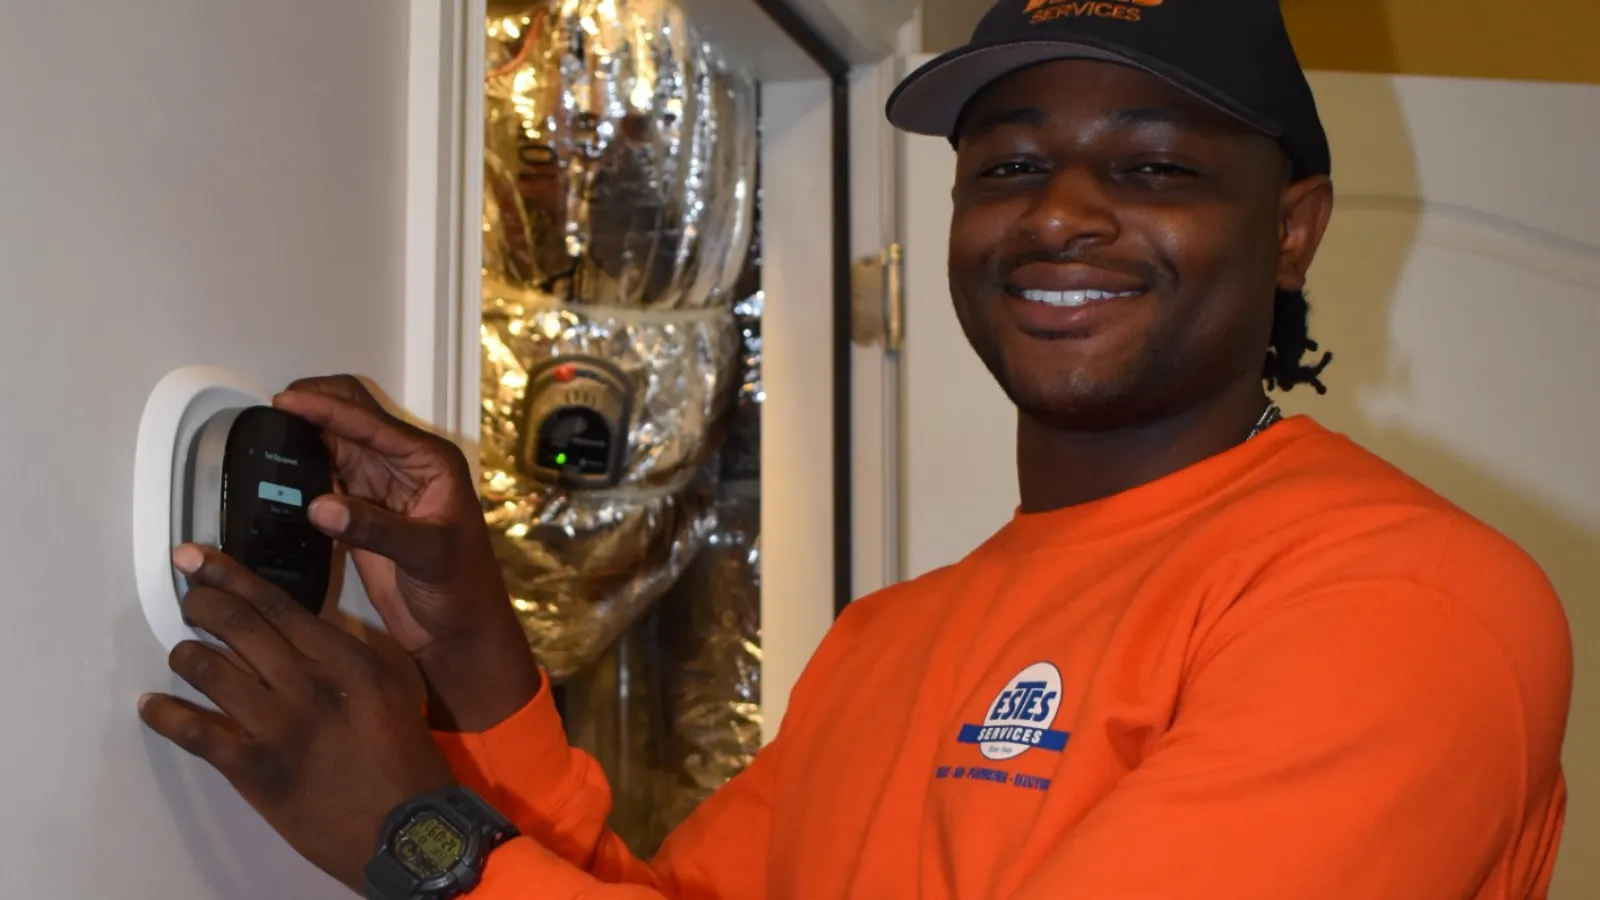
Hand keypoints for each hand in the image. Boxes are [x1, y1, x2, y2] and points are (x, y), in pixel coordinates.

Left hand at [140, 545, 456, 891]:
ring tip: (183, 654)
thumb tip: (297, 633)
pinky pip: (194, 731)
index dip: (229, 576)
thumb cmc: (404, 759)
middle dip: (202, 603)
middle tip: (189, 598)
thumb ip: (344, 656)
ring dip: (186, 655)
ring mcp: (279, 726)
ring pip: (209, 670)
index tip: (198, 560)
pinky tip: (151, 706)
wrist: (406, 829)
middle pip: (238, 625)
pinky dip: (165, 715)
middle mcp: (310, 683)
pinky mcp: (254, 768)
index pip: (276, 604)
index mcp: (347, 660)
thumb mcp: (388, 688)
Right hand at [272, 375, 539, 731]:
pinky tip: (275, 469)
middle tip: (270, 409)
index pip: (371, 422)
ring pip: (335, 445)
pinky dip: (302, 470)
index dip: (327, 407)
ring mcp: (380, 487)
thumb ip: (375, 529)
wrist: (458, 631)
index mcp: (430, 462)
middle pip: (352, 419)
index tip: (286, 400)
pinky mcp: (360, 512)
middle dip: (315, 405)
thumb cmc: (462, 589)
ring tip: (264, 432)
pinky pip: (326, 477)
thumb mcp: (426, 554)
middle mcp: (404, 466)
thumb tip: (320, 506)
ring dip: (304, 435)